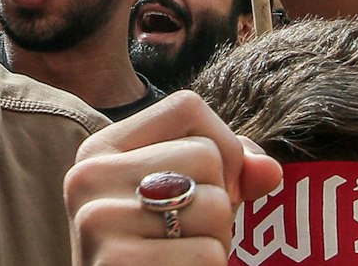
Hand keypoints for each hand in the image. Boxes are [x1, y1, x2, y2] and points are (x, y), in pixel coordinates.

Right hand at [65, 91, 282, 263]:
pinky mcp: (115, 262)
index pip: (187, 107)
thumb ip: (227, 172)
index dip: (222, 146)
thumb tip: (268, 170)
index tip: (207, 188)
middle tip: (189, 234)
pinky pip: (207, 254)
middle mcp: (89, 176)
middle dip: (220, 202)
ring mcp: (97, 220)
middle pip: (205, 156)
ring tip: (180, 254)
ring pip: (215, 206)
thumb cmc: (156, 252)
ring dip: (216, 241)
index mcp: (100, 149)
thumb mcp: (184, 199)